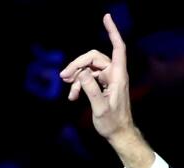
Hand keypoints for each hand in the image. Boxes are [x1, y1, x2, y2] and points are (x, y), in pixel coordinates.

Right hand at [59, 14, 153, 167]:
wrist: (119, 135)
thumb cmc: (113, 123)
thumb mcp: (100, 107)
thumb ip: (91, 89)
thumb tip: (81, 72)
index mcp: (118, 76)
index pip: (118, 48)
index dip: (113, 32)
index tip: (106, 17)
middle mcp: (114, 75)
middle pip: (93, 58)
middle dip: (77, 65)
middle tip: (64, 77)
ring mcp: (109, 80)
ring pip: (88, 68)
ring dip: (77, 77)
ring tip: (68, 89)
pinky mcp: (103, 86)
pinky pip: (88, 78)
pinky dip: (79, 85)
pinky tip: (72, 96)